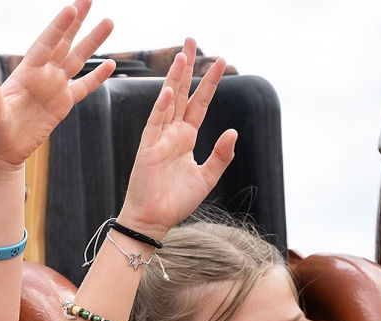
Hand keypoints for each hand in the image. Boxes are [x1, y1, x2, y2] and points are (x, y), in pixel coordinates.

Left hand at [0, 0, 114, 172]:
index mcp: (25, 73)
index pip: (45, 45)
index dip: (58, 28)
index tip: (70, 8)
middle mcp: (42, 75)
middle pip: (63, 43)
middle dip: (75, 21)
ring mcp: (54, 88)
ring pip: (77, 59)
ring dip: (92, 42)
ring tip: (108, 22)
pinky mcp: (62, 104)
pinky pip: (83, 87)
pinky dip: (97, 77)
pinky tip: (110, 64)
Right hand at [117, 39, 237, 239]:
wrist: (155, 219)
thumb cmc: (176, 201)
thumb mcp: (207, 177)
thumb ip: (221, 155)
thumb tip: (233, 132)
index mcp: (186, 138)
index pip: (200, 103)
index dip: (210, 82)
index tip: (221, 61)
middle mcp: (172, 133)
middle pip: (181, 93)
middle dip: (187, 68)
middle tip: (191, 41)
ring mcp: (159, 139)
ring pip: (168, 102)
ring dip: (174, 79)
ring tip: (181, 56)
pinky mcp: (147, 149)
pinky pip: (154, 123)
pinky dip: (161, 107)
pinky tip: (168, 91)